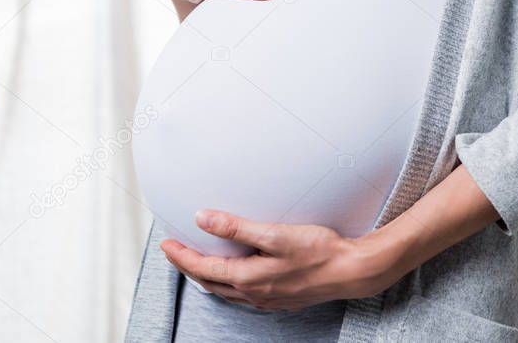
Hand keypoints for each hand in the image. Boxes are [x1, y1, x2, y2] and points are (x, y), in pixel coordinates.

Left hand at [160, 210, 401, 310]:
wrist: (351, 270)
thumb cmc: (319, 250)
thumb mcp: (274, 234)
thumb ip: (236, 227)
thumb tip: (202, 219)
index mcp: (248, 278)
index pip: (203, 269)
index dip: (181, 257)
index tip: (166, 244)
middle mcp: (254, 293)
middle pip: (210, 282)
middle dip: (189, 267)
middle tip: (175, 252)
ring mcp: (268, 299)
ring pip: (226, 291)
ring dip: (207, 277)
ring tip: (198, 262)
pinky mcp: (280, 298)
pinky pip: (243, 294)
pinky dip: (228, 283)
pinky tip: (234, 275)